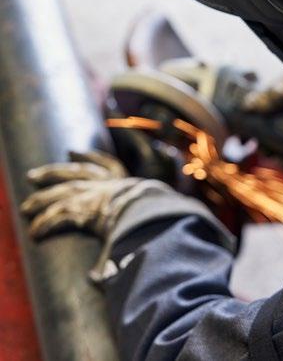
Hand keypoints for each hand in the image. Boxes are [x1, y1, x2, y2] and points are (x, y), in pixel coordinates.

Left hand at [22, 151, 166, 239]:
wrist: (149, 211)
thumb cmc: (156, 211)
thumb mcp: (154, 208)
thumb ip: (149, 215)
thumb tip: (154, 229)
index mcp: (125, 181)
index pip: (106, 164)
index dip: (89, 156)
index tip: (72, 151)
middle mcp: (106, 183)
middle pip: (74, 173)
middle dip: (53, 173)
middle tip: (33, 175)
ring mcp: (92, 194)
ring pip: (60, 193)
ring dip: (41, 200)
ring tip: (26, 207)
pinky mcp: (79, 209)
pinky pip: (57, 217)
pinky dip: (44, 224)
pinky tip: (35, 232)